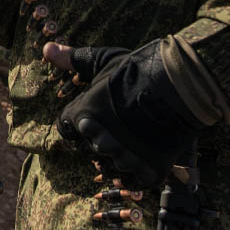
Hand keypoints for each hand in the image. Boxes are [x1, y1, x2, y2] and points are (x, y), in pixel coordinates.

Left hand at [51, 39, 205, 187]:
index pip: (68, 129)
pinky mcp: (148, 170)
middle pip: (92, 147)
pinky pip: (135, 181)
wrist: (182, 85)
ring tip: (140, 134)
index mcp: (84, 114)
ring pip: (113, 165)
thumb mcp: (104, 60)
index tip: (95, 116)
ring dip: (123, 154)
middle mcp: (100, 139)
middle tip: (125, 123)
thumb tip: (46, 49)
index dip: (80, 124)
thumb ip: (74, 60)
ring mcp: (125, 156)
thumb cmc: (140, 70)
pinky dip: (140, 171)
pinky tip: (148, 154)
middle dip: (104, 138)